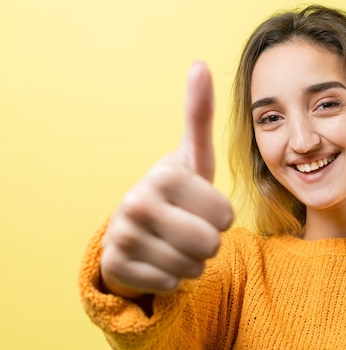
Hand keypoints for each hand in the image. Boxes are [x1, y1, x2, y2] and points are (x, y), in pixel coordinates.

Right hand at [100, 62, 233, 297]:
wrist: (136, 228)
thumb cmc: (177, 192)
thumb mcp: (192, 156)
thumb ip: (199, 115)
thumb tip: (199, 64)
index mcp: (164, 174)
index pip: (225, 216)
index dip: (223, 217)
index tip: (205, 208)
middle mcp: (137, 202)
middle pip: (210, 243)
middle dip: (209, 242)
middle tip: (192, 228)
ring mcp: (123, 235)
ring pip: (192, 268)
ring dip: (193, 262)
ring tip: (177, 243)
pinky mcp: (115, 266)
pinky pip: (170, 285)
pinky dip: (173, 278)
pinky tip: (160, 260)